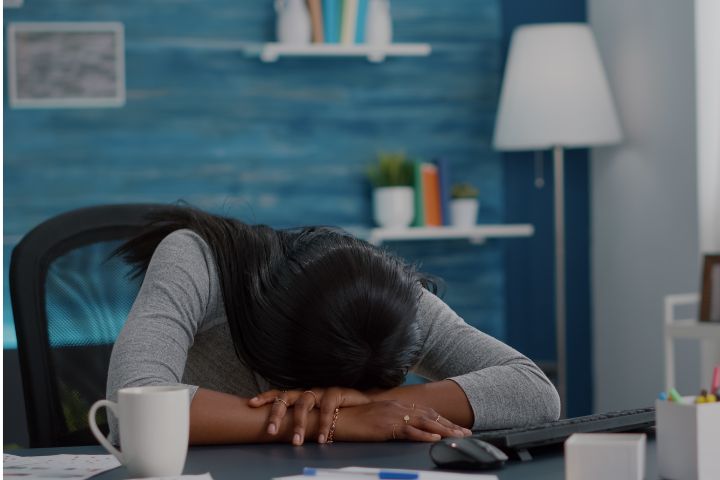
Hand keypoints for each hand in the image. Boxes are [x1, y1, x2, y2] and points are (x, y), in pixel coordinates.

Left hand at [248, 387, 371, 444]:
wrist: (361, 405)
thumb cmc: (334, 412)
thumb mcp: (314, 416)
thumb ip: (299, 421)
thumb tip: (279, 434)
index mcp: (299, 396)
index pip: (279, 394)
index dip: (265, 397)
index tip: (251, 403)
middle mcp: (307, 392)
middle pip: (287, 397)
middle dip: (276, 414)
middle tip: (270, 431)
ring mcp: (321, 392)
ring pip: (304, 404)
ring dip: (299, 424)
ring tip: (296, 442)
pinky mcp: (336, 393)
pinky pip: (327, 409)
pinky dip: (324, 425)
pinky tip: (322, 439)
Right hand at [334, 400, 471, 441]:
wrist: (336, 419)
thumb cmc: (353, 420)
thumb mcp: (376, 418)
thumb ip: (392, 420)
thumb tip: (405, 428)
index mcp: (395, 405)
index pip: (425, 412)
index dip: (442, 420)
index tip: (456, 426)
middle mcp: (397, 408)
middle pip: (429, 416)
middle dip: (449, 425)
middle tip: (466, 433)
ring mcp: (392, 416)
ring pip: (424, 423)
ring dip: (443, 430)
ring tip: (458, 437)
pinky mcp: (386, 427)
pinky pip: (409, 431)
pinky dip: (424, 435)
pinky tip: (435, 439)